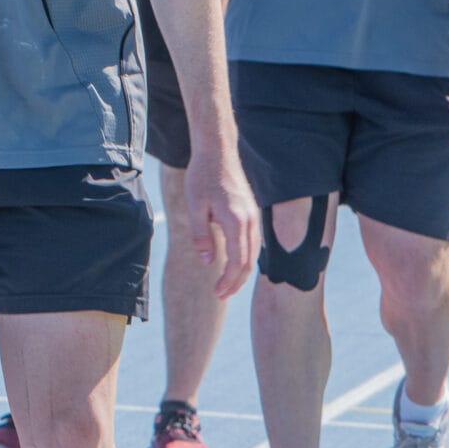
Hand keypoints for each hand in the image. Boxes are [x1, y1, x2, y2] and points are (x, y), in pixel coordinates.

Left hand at [183, 143, 259, 300]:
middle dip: (236, 282)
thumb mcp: (194, 207)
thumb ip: (201, 235)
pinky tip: (236, 264)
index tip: (217, 294)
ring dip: (242, 271)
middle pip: (249, 261)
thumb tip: (208, 262)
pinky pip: (253, 241)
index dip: (229, 280)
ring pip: (254, 252)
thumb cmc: (202, 177)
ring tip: (227, 285)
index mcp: (235, 220)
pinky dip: (246, 257)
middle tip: (221, 296)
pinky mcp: (251, 212)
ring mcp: (253, 215)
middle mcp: (249, 220)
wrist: (217, 152)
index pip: (238, 260)